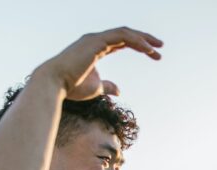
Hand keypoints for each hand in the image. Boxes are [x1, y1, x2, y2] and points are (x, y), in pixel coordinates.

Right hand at [35, 27, 162, 100]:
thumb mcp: (96, 88)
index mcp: (96, 48)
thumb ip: (108, 87)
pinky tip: (149, 50)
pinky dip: (137, 41)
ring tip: (158, 48)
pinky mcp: (96, 41)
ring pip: (125, 33)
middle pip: (126, 34)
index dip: (139, 46)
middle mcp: (96, 40)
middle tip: (160, 47)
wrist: (55, 84)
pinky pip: (122, 37)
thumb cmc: (72, 87)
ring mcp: (95, 39)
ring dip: (143, 39)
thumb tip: (119, 90)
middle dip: (144, 39)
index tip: (155, 55)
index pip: (122, 42)